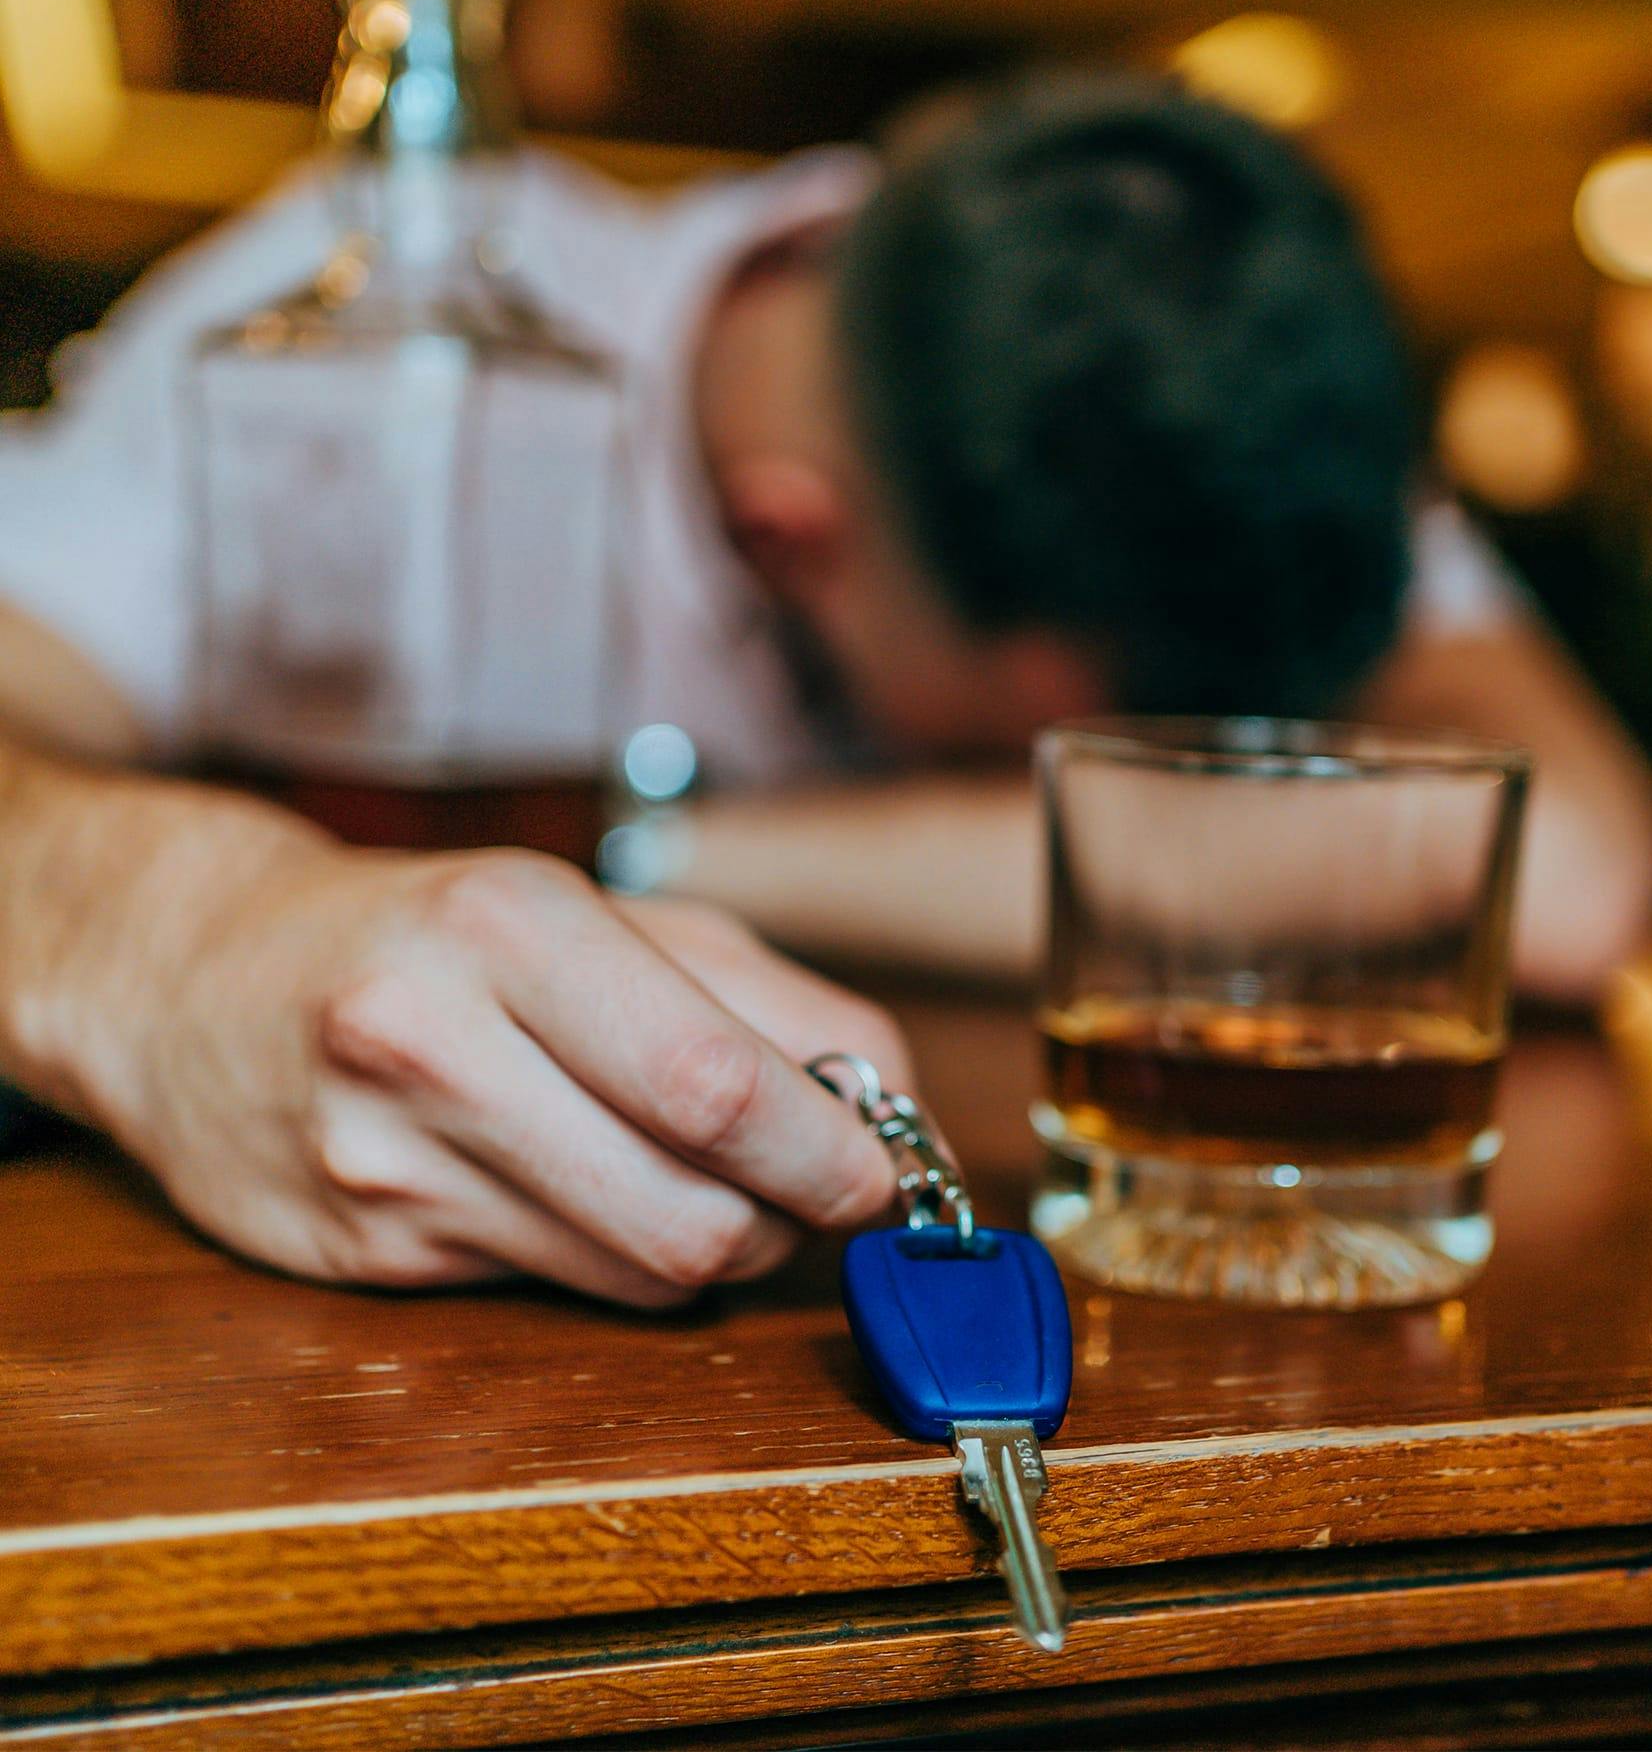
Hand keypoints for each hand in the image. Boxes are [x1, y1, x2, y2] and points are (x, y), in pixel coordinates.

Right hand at [77, 842, 907, 1306]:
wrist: (197, 977)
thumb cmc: (440, 933)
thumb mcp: (609, 916)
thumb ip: (769, 1001)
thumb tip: (898, 1102)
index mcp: (511, 924)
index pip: (715, 1086)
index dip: (830, 1150)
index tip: (885, 1167)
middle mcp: (433, 1043)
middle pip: (694, 1212)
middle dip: (794, 1217)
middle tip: (819, 1186)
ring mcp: (388, 1164)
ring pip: (642, 1273)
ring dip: (723, 1245)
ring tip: (715, 1183)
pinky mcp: (367, 1256)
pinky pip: (565, 1291)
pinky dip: (626, 1261)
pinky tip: (601, 1196)